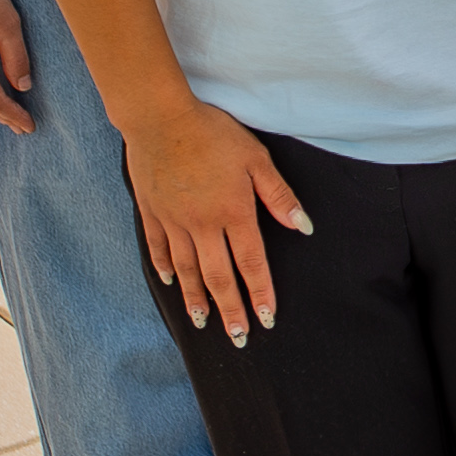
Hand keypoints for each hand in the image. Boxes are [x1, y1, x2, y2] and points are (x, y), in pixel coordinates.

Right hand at [118, 94, 308, 344]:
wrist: (159, 118)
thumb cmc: (213, 133)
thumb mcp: (256, 159)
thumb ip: (279, 196)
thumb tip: (303, 226)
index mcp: (233, 214)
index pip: (251, 263)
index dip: (261, 293)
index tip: (266, 319)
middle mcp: (202, 225)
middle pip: (218, 277)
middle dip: (230, 309)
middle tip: (237, 337)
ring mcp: (173, 221)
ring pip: (187, 270)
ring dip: (196, 299)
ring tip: (203, 323)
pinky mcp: (152, 212)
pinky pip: (158, 248)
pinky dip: (165, 269)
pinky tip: (171, 284)